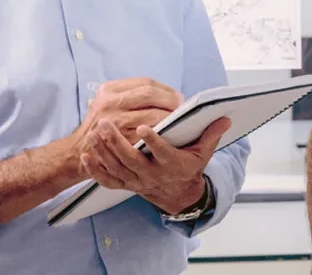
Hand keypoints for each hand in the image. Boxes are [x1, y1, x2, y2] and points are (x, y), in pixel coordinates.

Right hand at [70, 78, 182, 177]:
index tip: (177, 97)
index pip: (146, 83)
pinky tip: (167, 136)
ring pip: (152, 114)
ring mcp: (113, 122)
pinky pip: (148, 135)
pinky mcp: (119, 141)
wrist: (77, 153)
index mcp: (109, 90)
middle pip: (150, 94)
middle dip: (170, 101)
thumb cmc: (99, 127)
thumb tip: (165, 94)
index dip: (165, 89)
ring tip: (178, 122)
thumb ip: (129, 96)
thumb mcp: (107, 103)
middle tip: (181, 109)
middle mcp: (109, 103)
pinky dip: (160, 134)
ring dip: (169, 118)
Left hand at [80, 116, 231, 214]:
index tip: (143, 127)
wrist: (177, 194)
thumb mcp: (203, 153)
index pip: (162, 153)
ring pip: (117, 167)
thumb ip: (211, 134)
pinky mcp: (125, 184)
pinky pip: (108, 181)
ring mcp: (136, 181)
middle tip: (106, 123)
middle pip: (132, 160)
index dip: (153, 142)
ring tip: (94, 132)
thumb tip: (225, 117)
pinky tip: (87, 156)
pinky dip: (95, 171)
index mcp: (172, 165)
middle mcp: (152, 175)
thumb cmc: (188, 167)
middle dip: (118, 142)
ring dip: (104, 151)